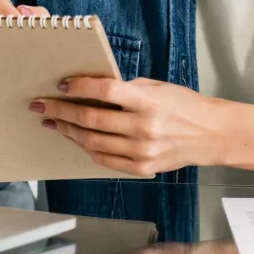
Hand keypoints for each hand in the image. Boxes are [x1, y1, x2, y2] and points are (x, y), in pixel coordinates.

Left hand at [31, 77, 225, 175]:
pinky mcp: (141, 168)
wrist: (211, 134)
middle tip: (43, 105)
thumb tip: (93, 89)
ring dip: (69, 131)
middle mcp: (143, 127)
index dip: (79, 86)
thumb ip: (127, 89)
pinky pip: (104, 160)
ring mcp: (141, 151)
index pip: (104, 90)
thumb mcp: (158, 87)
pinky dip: (87, 148)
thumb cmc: (185, 105)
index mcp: (147, 101)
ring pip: (92, 141)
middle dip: (61, 111)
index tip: (62, 85)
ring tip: (55, 123)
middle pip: (91, 119)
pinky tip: (78, 139)